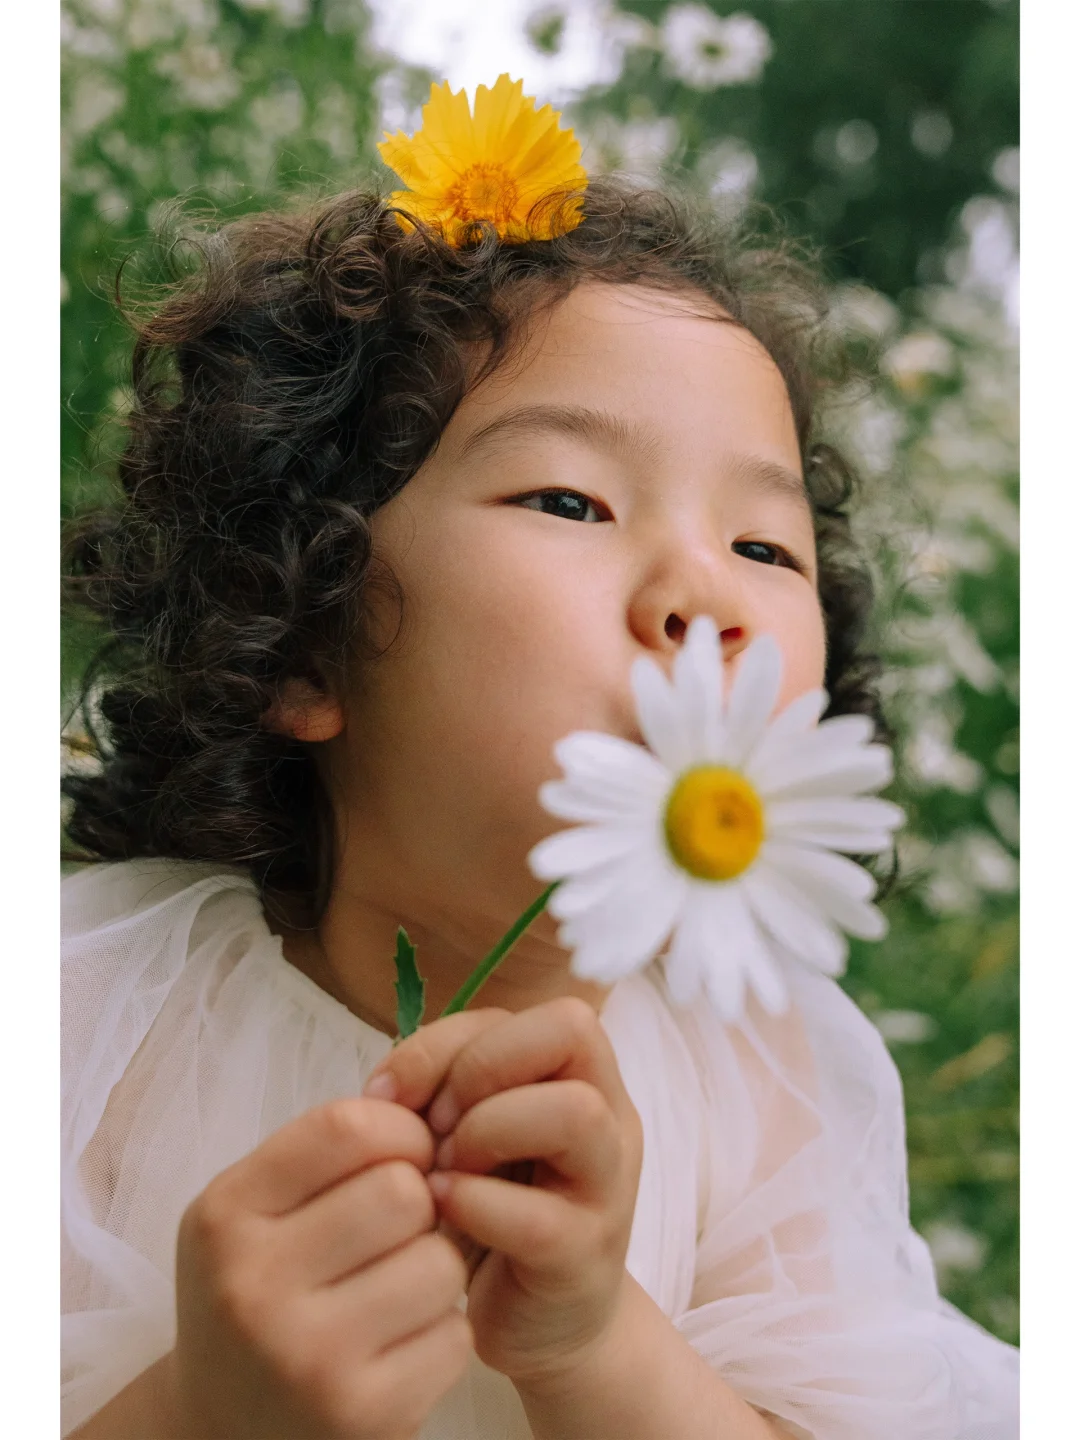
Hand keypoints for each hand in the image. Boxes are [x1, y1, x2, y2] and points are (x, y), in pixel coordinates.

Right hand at [171, 1097, 472, 1439]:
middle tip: (400, 1227)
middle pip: (402, 1192)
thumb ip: (327, 1152)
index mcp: (226, 1215)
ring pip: (439, 1263)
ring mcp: (308, 1358)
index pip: (346, 1128)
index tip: (405, 1152)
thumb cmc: (258, 1290)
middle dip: (419, 1200)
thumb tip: (430, 1109)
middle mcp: (255, 1286)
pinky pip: (455, 1335)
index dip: (400, 1128)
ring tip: (397, 1285)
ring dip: (435, 1268)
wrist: (220, 1428)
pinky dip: (441, 1333)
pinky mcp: (363, 1416)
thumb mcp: (253, 1208)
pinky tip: (399, 1343)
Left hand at [362, 998, 644, 1390]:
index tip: (398, 1092)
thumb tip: (380, 1092)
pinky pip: (538, 1217)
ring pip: (575, 1112)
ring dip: (488, 1129)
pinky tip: (441, 1210)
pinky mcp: (585, 1259)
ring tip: (444, 1167)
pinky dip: (476, 1204)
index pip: (537, 1008)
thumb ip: (438, 1092)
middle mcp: (610, 1117)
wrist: (537, 1322)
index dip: (456, 1039)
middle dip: (482, 1068)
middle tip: (433, 1128)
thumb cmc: (493, 1208)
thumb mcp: (466, 1131)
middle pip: (572, 1032)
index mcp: (582, 1075)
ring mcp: (608, 1187)